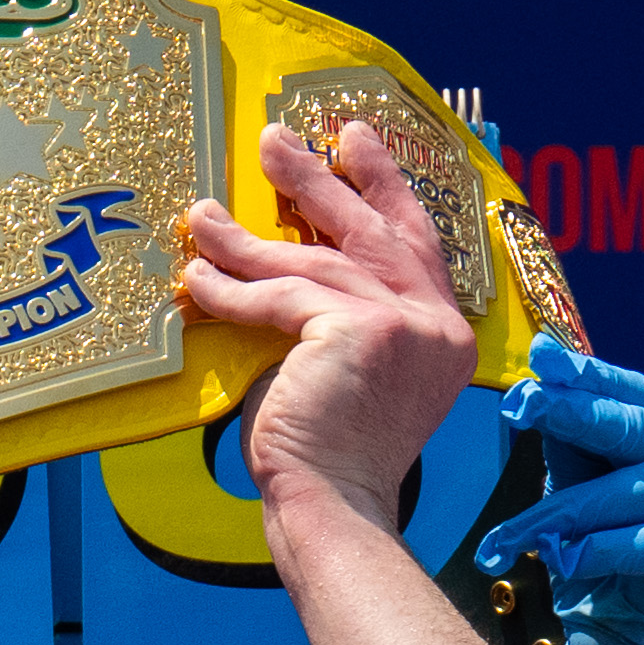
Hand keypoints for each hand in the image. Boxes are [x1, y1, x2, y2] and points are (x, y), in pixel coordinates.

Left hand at [180, 122, 477, 530]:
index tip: (355, 143)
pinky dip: (232, 289)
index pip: (414, 243)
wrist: (334, 505)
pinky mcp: (358, 331)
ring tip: (203, 212)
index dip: (383, 188)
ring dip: (249, 236)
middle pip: (369, 232)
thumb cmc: (330, 453)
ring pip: (314, 262)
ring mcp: (402, 325)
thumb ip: (344, 319)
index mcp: (445, 334)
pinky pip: (280, 299)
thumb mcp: (350, 371)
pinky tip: (197, 276)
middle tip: (276, 139)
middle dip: (318, 179)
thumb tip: (287, 267)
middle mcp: (434, 323)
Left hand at [480, 343, 643, 644]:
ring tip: (496, 545)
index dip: (585, 372)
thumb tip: (533, 389)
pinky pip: (628, 546)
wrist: (632, 641)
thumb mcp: (580, 494)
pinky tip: (558, 561)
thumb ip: (568, 448)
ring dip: (543, 520)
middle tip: (517, 406)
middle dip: (563, 413)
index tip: (540, 357)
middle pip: (622, 427)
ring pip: (608, 496)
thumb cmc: (603, 559)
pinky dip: (586, 554)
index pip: (627, 391)